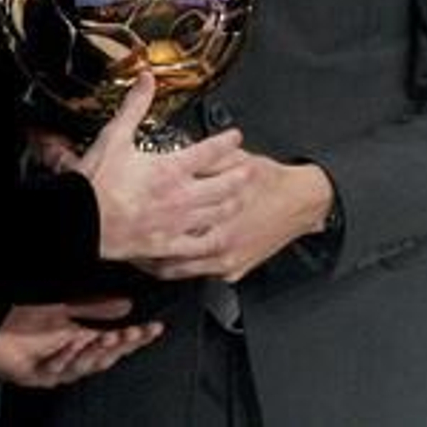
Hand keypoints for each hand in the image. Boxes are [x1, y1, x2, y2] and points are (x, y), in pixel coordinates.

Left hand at [0, 299, 161, 386]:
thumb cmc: (22, 321)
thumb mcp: (64, 308)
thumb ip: (95, 308)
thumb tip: (128, 306)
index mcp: (81, 344)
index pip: (116, 343)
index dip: (136, 337)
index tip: (155, 328)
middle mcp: (72, 359)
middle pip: (104, 357)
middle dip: (120, 345)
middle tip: (133, 333)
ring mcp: (55, 369)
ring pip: (83, 366)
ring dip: (96, 352)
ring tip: (109, 338)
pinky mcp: (36, 375)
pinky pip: (55, 369)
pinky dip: (66, 357)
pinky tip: (74, 345)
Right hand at [72, 72, 251, 261]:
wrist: (80, 221)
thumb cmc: (97, 182)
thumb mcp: (115, 136)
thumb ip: (135, 106)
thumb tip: (147, 80)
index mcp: (171, 168)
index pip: (211, 150)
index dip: (228, 140)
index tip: (236, 136)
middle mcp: (181, 195)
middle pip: (226, 184)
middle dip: (241, 175)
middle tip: (250, 170)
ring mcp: (178, 222)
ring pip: (218, 214)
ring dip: (232, 204)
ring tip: (240, 199)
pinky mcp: (169, 245)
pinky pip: (200, 246)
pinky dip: (213, 240)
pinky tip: (218, 236)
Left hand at [137, 153, 333, 282]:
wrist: (302, 202)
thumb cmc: (271, 181)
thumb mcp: (237, 160)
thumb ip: (206, 160)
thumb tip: (179, 151)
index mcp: (216, 208)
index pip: (170, 218)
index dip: (145, 219)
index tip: (128, 216)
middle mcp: (219, 238)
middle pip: (168, 249)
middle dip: (143, 247)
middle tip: (124, 241)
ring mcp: (225, 258)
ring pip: (179, 269)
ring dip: (157, 264)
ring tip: (138, 256)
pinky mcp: (233, 269)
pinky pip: (200, 275)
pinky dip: (184, 269)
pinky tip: (172, 262)